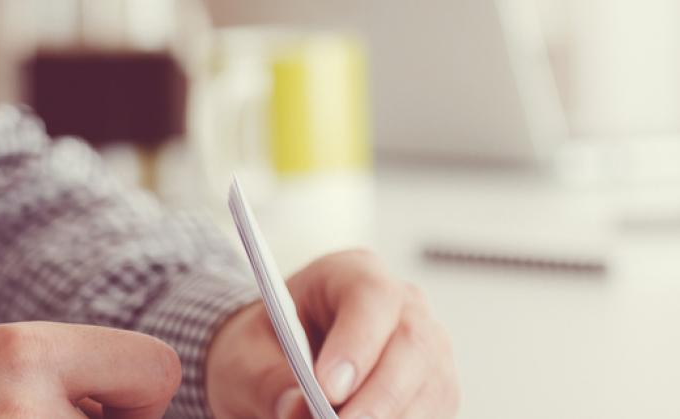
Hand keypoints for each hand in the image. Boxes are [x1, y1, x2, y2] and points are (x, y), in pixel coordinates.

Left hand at [206, 250, 457, 418]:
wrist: (277, 363)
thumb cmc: (264, 348)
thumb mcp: (244, 356)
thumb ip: (266, 380)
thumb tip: (296, 410)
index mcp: (352, 275)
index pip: (371, 297)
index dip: (357, 343)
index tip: (328, 390)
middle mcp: (403, 307)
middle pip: (414, 345)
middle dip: (378, 398)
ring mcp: (428, 349)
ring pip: (432, 387)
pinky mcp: (435, 391)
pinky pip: (434, 413)